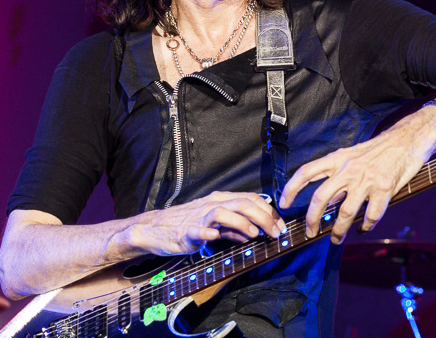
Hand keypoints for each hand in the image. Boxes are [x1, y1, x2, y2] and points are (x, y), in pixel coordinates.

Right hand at [132, 191, 286, 255]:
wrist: (155, 229)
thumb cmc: (186, 225)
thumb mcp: (215, 226)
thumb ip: (235, 229)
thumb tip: (255, 233)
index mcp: (220, 200)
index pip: (250, 199)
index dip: (269, 211)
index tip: (281, 225)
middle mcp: (212, 205)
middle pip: (242, 203)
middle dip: (263, 217)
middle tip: (276, 233)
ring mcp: (199, 217)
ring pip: (224, 212)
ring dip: (242, 222)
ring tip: (254, 234)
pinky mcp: (186, 231)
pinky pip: (198, 230)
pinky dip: (208, 232)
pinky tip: (215, 237)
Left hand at [279, 124, 432, 244]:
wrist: (406, 140)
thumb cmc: (378, 150)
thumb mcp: (352, 156)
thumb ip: (337, 175)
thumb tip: (326, 201)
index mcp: (338, 159)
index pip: (307, 172)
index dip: (291, 188)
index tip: (283, 204)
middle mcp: (349, 169)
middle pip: (320, 198)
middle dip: (312, 220)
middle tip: (310, 233)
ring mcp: (367, 180)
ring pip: (345, 213)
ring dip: (338, 231)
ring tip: (336, 238)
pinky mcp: (385, 189)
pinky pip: (370, 216)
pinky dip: (365, 226)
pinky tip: (363, 228)